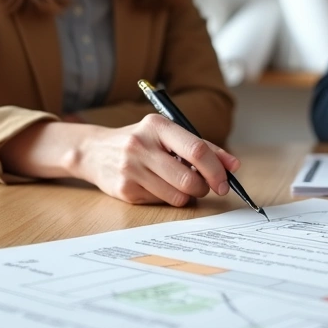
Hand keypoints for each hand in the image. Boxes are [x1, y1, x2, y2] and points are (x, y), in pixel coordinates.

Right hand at [69, 114, 239, 205]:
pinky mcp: (125, 190)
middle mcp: (142, 145)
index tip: (226, 181)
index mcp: (157, 126)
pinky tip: (157, 185)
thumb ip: (202, 148)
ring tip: (179, 184)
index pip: (197, 150)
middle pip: (189, 179)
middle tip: (204, 186)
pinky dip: (167, 198)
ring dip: (187, 195)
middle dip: (204, 187)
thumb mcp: (168, 135)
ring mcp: (131, 169)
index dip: (217, 170)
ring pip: (177, 196)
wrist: (94, 151)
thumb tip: (233, 166)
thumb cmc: (141, 142)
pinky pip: (161, 202)